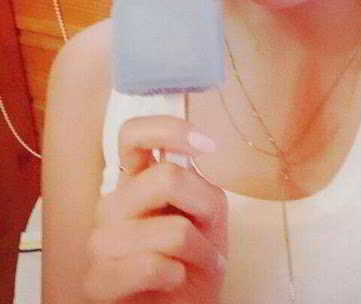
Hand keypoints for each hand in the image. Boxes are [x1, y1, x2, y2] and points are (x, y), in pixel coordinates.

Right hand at [83, 116, 227, 302]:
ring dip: (202, 251)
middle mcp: (113, 203)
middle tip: (213, 229)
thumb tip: (200, 154)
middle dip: (204, 206)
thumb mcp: (206, 214)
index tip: (207, 144)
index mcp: (134, 181)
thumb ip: (197, 182)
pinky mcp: (97, 281)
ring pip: (172, 229)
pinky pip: (151, 265)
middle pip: (166, 177)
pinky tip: (175, 279)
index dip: (170, 129)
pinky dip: (178, 275)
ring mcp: (100, 241)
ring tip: (201, 263)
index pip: (133, 134)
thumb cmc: (192, 260)